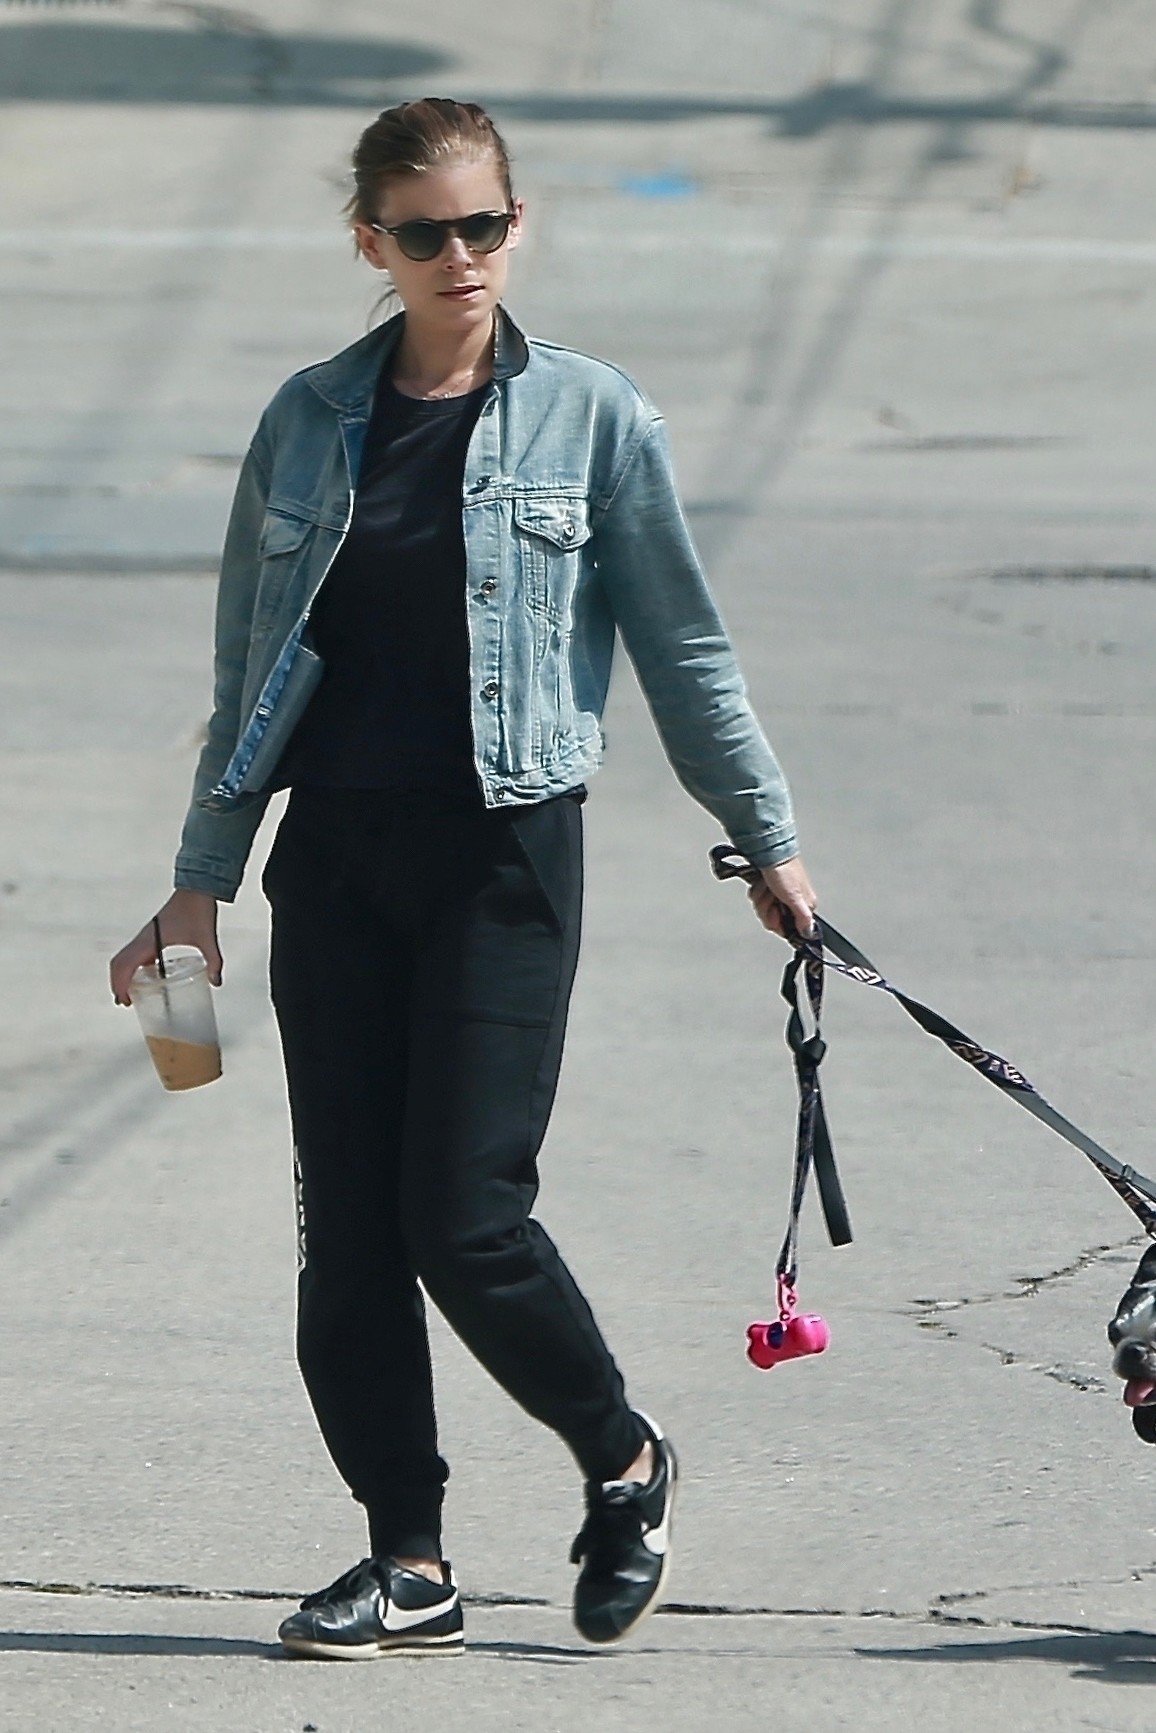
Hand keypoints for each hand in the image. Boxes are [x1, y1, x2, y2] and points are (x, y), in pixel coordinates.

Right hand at [109, 889, 221, 1005]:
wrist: (197, 889)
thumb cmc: (198, 910)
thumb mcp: (207, 939)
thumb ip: (214, 962)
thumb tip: (216, 983)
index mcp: (150, 940)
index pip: (126, 965)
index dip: (121, 984)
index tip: (126, 1001)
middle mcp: (143, 937)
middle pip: (119, 962)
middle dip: (117, 983)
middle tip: (125, 1002)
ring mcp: (145, 935)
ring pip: (123, 956)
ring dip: (122, 974)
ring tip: (129, 993)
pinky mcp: (151, 933)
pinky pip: (134, 951)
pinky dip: (132, 965)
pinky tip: (146, 977)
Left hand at [747, 856, 817, 941]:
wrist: (768, 849)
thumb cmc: (783, 869)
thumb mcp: (795, 898)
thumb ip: (803, 919)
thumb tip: (810, 934)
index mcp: (804, 905)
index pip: (788, 928)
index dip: (777, 923)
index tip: (774, 914)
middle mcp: (792, 900)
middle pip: (773, 919)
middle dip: (766, 908)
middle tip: (770, 895)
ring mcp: (778, 893)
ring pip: (763, 908)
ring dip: (761, 896)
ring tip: (766, 885)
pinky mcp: (767, 886)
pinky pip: (757, 897)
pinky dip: (756, 890)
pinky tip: (760, 881)